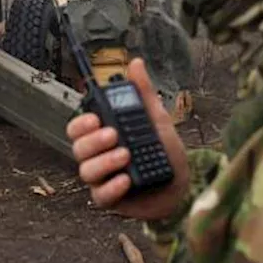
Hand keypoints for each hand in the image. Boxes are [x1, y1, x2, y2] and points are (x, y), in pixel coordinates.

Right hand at [67, 57, 189, 220]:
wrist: (184, 184)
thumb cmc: (165, 152)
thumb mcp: (156, 119)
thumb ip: (143, 93)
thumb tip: (136, 63)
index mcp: (103, 136)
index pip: (78, 128)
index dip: (81, 123)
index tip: (95, 118)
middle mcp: (98, 157)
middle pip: (78, 149)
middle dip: (93, 141)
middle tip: (114, 135)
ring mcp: (103, 179)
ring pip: (86, 171)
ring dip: (103, 162)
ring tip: (125, 155)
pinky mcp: (112, 200)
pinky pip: (101, 196)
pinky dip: (111, 188)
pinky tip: (125, 180)